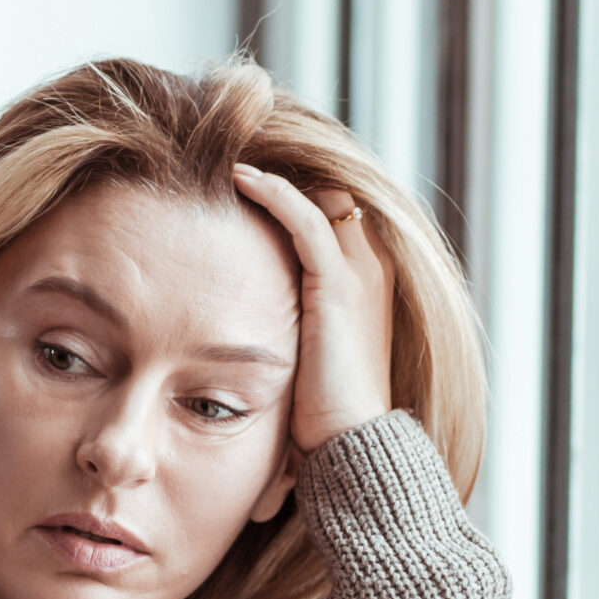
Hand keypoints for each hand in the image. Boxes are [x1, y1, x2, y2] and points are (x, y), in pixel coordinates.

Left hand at [233, 164, 395, 452]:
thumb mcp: (304, 352)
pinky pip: (307, 220)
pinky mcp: (340, 287)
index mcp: (366, 281)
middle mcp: (370, 268)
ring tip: (228, 156)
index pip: (332, 210)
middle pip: (331, 193)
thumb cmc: (323, 412)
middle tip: (229, 158)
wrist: (351, 442)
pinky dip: (274, 193)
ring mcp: (359, 275)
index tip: (240, 179)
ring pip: (320, 195)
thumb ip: (287, 320)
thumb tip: (240, 317)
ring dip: (275, 172)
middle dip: (286, 170)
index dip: (291, 190)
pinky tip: (238, 178)